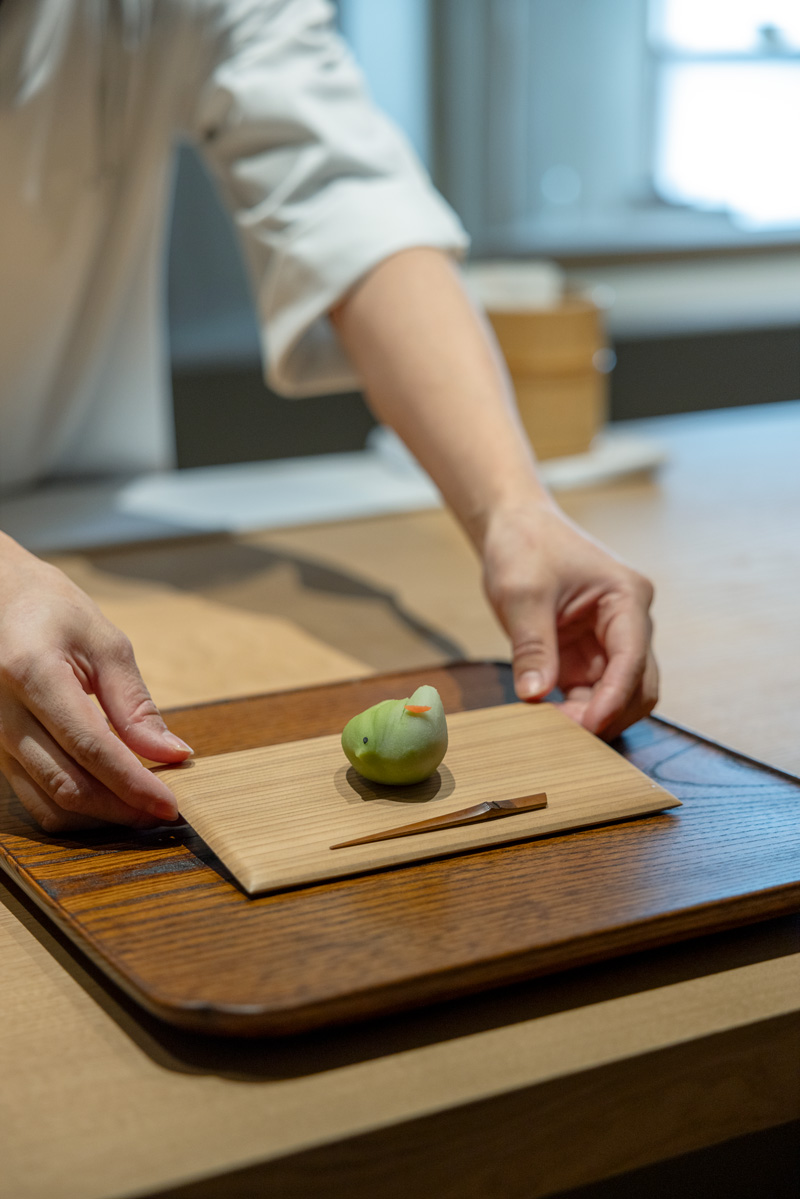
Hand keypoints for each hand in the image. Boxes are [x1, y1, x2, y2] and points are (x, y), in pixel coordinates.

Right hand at [0, 534, 190, 832]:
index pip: (90, 747)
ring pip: (46, 801)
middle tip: (161, 813)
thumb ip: (135, 704)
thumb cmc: (53, 612)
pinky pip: (32, 796)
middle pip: (66, 784)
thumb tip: (171, 753)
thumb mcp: (105, 643)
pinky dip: (73, 807)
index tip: (169, 805)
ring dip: (98, 816)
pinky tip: (107, 798)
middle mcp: (2, 712)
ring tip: (139, 808)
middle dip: (120, 808)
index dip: (133, 784)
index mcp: (32, 673)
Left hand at [481, 501, 657, 738]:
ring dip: (593, 716)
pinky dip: (577, 710)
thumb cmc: (524, 546)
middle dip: (608, 714)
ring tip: (553, 731)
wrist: (515, 526)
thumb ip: (532, 646)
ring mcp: (611, 640)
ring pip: (620, 694)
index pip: (632, 658)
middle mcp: (630, 622)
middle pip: (639, 685)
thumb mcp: (522, 595)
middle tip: (565, 738)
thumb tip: (535, 697)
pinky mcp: (590, 653)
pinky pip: (593, 692)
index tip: (585, 727)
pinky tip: (549, 720)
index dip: (612, 698)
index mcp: (627, 598)